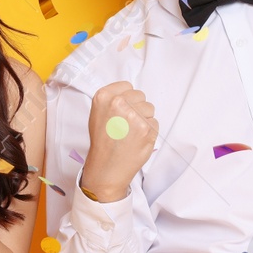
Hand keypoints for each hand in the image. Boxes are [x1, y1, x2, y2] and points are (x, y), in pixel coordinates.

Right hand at [81, 81, 156, 202]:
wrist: (107, 167)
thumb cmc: (102, 142)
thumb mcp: (97, 114)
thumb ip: (112, 100)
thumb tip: (129, 94)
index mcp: (103, 97)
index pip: (127, 86)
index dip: (127, 98)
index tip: (123, 108)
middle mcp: (118, 103)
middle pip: (140, 96)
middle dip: (137, 108)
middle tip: (127, 123)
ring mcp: (133, 115)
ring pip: (150, 108)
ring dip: (144, 119)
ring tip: (131, 132)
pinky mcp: (147, 128)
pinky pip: (155, 122)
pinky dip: (149, 131)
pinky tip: (137, 139)